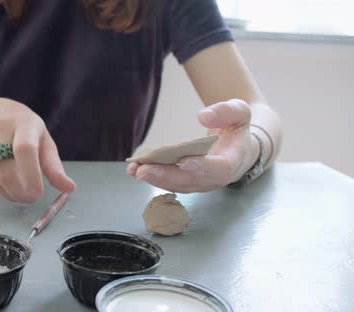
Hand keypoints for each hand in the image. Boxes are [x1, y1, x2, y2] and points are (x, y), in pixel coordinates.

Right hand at [0, 98, 75, 202]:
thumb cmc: (24, 129)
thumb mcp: (44, 141)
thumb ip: (54, 166)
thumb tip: (69, 188)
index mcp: (24, 124)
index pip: (25, 148)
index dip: (30, 175)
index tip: (38, 193)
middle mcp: (0, 128)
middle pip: (7, 169)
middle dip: (21, 191)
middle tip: (32, 198)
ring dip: (11, 194)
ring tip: (23, 195)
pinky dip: (2, 189)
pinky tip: (11, 186)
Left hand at [127, 99, 259, 192]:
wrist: (238, 145)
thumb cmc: (236, 128)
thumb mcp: (240, 111)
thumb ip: (226, 111)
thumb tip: (203, 116)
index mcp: (233, 160)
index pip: (218, 168)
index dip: (202, 167)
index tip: (183, 162)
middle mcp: (217, 177)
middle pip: (192, 181)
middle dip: (166, 176)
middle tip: (143, 170)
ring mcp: (202, 182)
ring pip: (178, 185)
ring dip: (155, 179)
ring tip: (134, 169)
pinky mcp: (190, 182)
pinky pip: (171, 182)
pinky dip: (153, 177)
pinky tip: (135, 169)